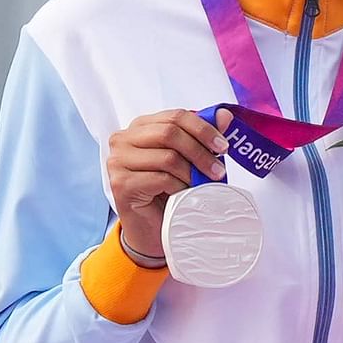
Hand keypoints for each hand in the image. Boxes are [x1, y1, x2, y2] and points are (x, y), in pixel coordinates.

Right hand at [104, 108, 230, 260]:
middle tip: (217, 170)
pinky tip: (182, 194)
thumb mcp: (189, 159)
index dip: (203, 129)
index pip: (175, 116)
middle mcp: (124, 139)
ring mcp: (118, 161)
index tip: (223, 146)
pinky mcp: (120, 183)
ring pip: (167, 157)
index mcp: (141, 126)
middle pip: (170, 133)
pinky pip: (161, 179)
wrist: (152, 226)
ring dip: (191, 174)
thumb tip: (224, 115)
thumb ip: (202, 136)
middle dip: (200, 152)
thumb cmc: (169, 189)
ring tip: (200, 185)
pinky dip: (179, 187)